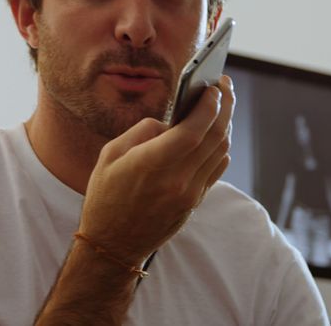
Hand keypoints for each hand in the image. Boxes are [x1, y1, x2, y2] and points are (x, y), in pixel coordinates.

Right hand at [77, 75, 234, 264]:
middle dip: (225, 106)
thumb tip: (171, 121)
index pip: (194, 130)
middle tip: (225, 85)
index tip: (214, 87)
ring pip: (221, 151)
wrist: (112, 244)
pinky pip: (217, 168)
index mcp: (152, 165)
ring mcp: (190, 194)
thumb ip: (143, 131)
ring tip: (221, 105)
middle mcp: (177, 180)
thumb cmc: (106, 196)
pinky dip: (221, 146)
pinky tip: (216, 133)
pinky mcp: (195, 202)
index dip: (208, 106)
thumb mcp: (111, 155)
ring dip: (225, 124)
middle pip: (215, 137)